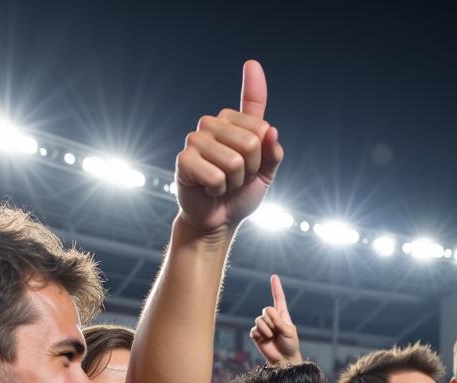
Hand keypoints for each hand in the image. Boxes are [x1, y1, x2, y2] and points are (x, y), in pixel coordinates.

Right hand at [174, 60, 283, 237]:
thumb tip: (271, 131)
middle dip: (251, 170)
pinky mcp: (184, 160)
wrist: (218, 220)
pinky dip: (219, 190)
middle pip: (251, 142)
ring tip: (224, 185)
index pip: (260, 123)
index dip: (264, 147)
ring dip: (235, 182)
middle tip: (238, 178)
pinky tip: (210, 190)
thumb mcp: (265, 173)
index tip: (253, 87)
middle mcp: (212, 124)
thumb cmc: (240, 194)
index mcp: (232, 122)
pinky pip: (217, 176)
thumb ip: (272, 152)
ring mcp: (195, 139)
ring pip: (235, 161)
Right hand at [250, 274, 302, 363]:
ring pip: (259, 319)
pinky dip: (260, 335)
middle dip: (272, 321)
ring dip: (267, 329)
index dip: (276, 287)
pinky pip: (254, 329)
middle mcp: (272, 318)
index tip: (274, 276)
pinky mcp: (256, 334)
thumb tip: (269, 313)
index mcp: (282, 315)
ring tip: (272, 337)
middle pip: (267, 309)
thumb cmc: (290, 345)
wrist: (284, 359)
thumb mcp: (290, 332)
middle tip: (277, 332)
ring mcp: (263, 326)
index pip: (279, 298)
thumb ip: (280, 322)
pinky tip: (265, 340)